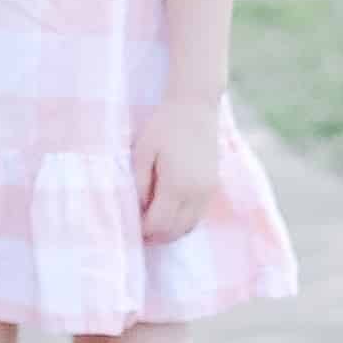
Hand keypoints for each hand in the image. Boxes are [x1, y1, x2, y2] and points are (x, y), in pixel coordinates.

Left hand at [134, 101, 220, 243]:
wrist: (195, 106)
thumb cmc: (164, 126)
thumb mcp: (143, 152)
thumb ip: (139, 184)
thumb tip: (139, 209)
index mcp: (177, 186)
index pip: (158, 225)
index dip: (142, 231)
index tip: (129, 226)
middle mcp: (196, 194)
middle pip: (174, 232)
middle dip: (155, 236)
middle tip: (138, 230)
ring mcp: (208, 191)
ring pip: (188, 227)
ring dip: (170, 231)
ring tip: (152, 223)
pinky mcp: (213, 186)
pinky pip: (197, 216)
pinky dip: (182, 221)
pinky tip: (169, 212)